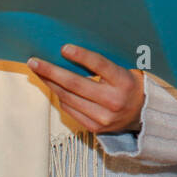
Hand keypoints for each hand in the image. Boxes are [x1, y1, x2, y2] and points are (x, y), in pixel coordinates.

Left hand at [28, 44, 144, 133]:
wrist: (142, 114)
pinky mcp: (94, 127)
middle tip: (34, 62)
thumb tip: (71, 52)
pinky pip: (70, 110)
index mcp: (124, 82)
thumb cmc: (130, 85)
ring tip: (39, 72)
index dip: (81, 56)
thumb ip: (104, 64)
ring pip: (68, 98)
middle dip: (51, 71)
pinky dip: (60, 97)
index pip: (100, 66)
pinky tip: (54, 87)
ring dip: (50, 84)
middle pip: (76, 84)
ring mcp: (103, 117)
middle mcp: (113, 101)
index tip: (64, 48)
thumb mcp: (125, 70)